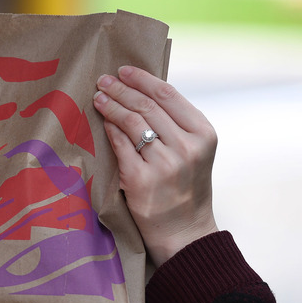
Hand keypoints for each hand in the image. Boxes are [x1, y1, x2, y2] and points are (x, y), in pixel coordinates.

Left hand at [94, 66, 217, 266]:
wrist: (184, 233)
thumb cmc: (185, 188)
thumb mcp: (195, 152)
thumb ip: (177, 125)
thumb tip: (143, 91)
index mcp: (203, 134)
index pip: (168, 95)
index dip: (143, 78)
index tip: (124, 70)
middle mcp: (187, 147)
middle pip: (146, 106)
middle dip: (121, 89)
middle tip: (103, 80)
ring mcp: (165, 164)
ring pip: (131, 122)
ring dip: (111, 105)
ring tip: (98, 97)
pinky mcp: (142, 180)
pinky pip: (121, 146)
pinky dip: (110, 130)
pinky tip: (102, 121)